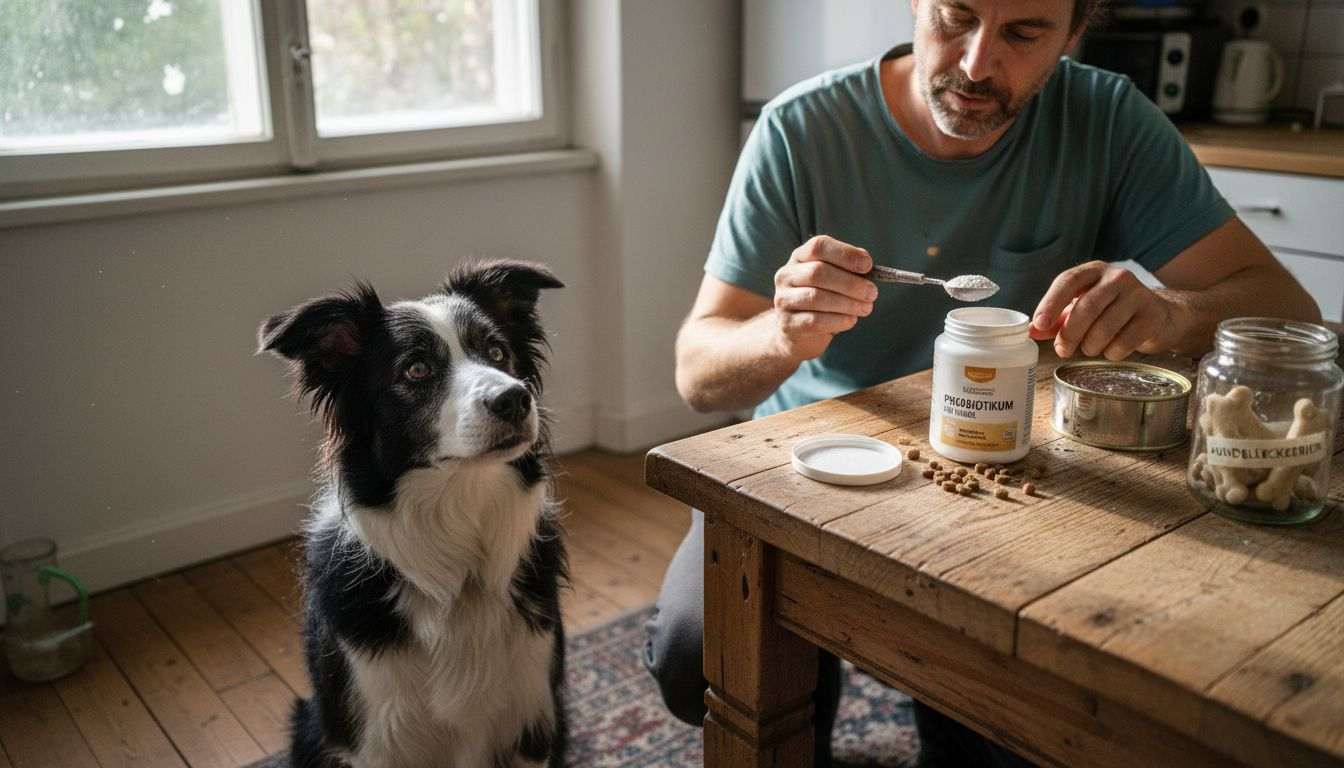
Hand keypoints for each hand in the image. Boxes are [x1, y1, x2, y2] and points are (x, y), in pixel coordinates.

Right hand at [771, 235, 876, 361]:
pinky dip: (839, 320)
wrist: (799, 332)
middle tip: (872, 293)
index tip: (868, 266)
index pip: (819, 246)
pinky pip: (815, 321)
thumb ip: (849, 268)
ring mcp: (783, 300)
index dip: (845, 254)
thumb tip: (866, 264)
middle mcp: (786, 275)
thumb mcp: (835, 279)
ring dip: (848, 303)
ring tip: (866, 308)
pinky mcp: (788, 324)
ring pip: (817, 297)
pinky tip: (851, 321)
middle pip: (818, 272)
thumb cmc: (823, 299)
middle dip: (850, 283)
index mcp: (800, 257)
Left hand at [1030, 261, 1176, 359]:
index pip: (1067, 280)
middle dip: (1069, 334)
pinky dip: (1111, 353)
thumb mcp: (1083, 309)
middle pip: (1085, 308)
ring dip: (1090, 347)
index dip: (1051, 303)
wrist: (1161, 316)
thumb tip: (1031, 332)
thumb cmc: (1112, 311)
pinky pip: (1123, 343)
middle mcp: (1117, 277)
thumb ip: (1057, 320)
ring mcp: (1138, 295)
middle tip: (1063, 350)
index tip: (1040, 324)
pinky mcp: (1153, 316)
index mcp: (1094, 270)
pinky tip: (1112, 350)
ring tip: (1090, 348)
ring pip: (1103, 329)